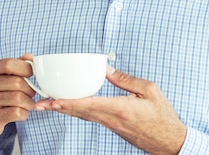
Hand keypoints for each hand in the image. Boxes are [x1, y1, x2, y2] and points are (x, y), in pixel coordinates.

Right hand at [0, 54, 34, 142]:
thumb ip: (14, 66)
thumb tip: (30, 56)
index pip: (9, 64)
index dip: (25, 68)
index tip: (30, 75)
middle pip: (17, 82)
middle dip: (30, 89)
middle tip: (31, 94)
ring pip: (19, 98)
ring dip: (28, 103)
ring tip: (27, 104)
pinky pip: (17, 113)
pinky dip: (24, 113)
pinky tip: (21, 113)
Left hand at [34, 66, 186, 154]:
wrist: (170, 141)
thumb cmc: (163, 116)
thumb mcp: (149, 91)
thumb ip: (125, 79)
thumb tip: (105, 68)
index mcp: (119, 108)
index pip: (88, 104)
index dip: (67, 102)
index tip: (52, 100)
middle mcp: (110, 119)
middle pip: (78, 112)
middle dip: (57, 107)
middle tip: (38, 103)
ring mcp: (110, 124)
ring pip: (82, 115)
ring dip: (63, 109)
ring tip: (46, 104)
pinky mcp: (112, 126)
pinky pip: (89, 117)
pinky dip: (76, 111)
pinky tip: (68, 106)